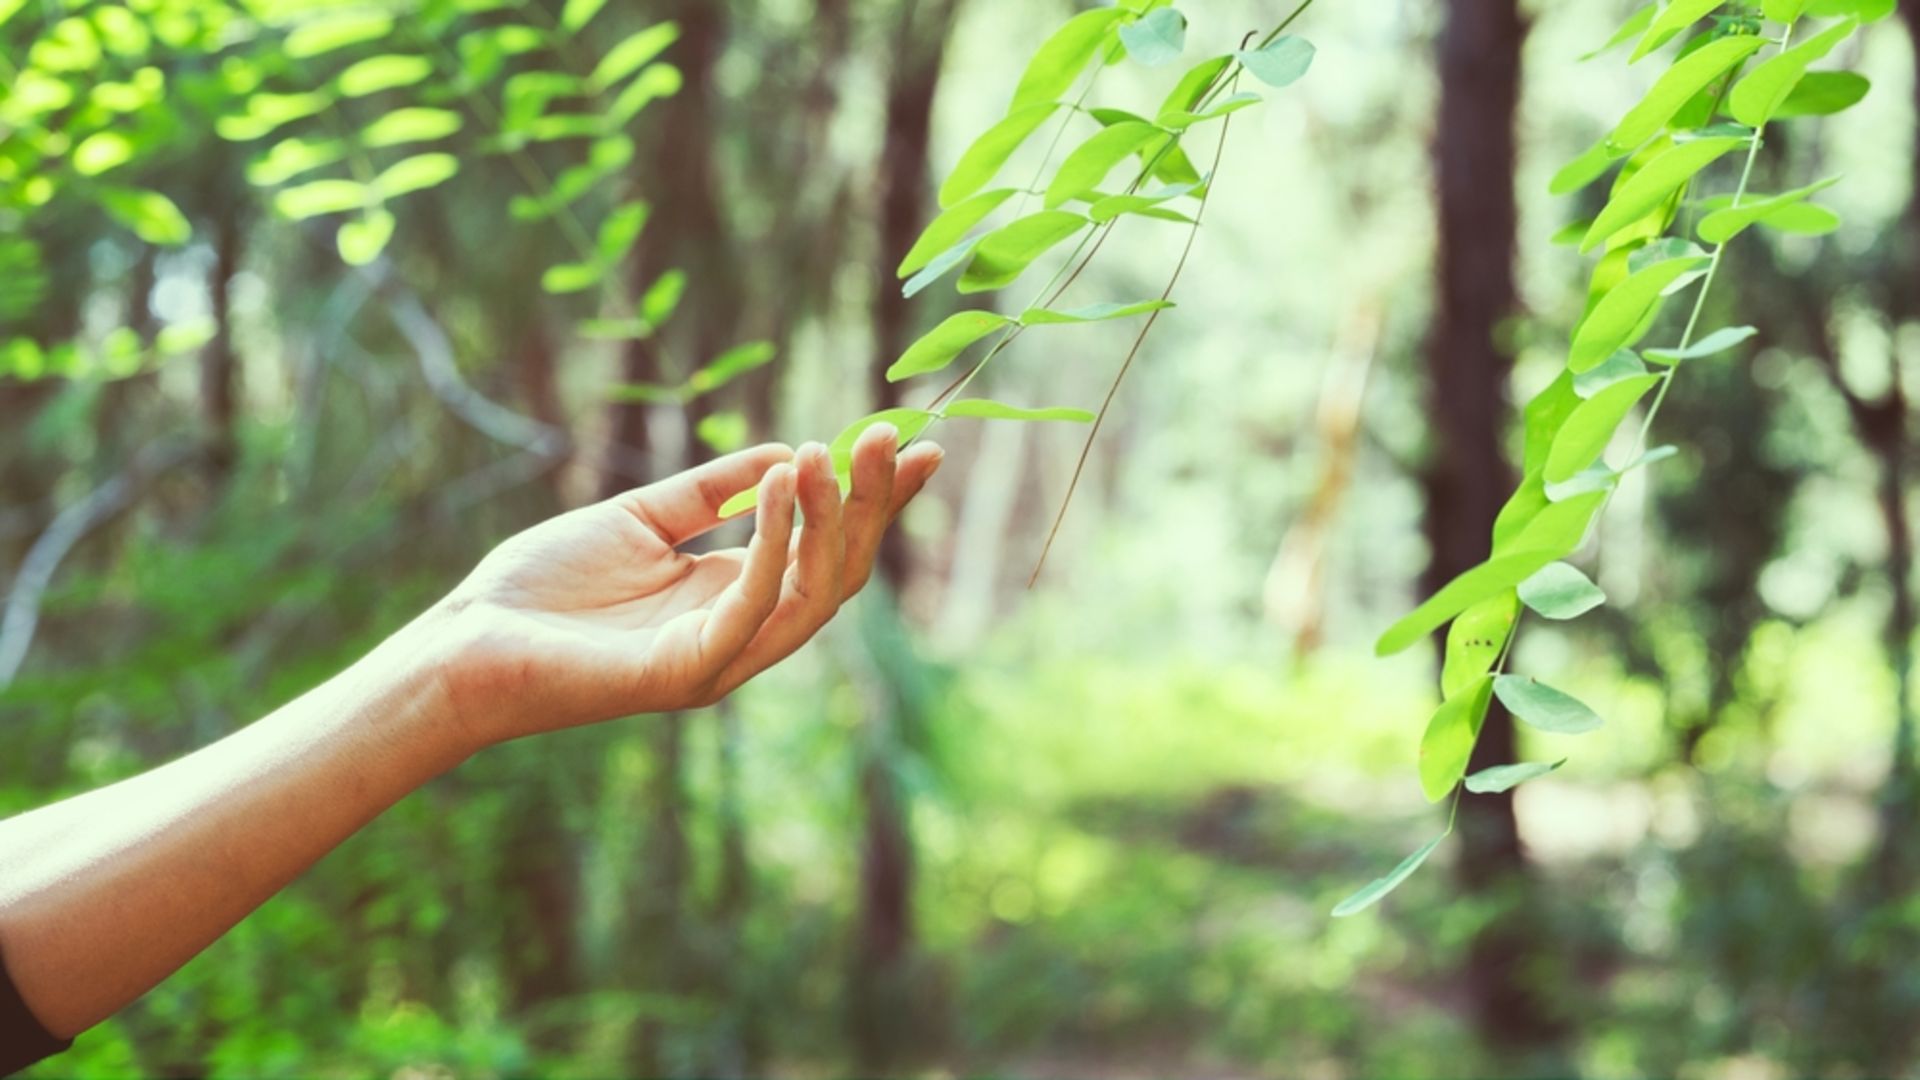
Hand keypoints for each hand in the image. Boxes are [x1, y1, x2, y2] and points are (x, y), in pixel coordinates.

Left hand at [422, 427, 941, 747]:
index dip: (874, 504)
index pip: (824, 551)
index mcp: (731, 601)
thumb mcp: (638, 518)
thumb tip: (788, 452)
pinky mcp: (684, 672)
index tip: (915, 448)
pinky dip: (773, 541)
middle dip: (870, 506)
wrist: (465, 646)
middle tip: (890, 436)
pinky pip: (750, 603)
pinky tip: (780, 481)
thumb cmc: (541, 588)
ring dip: (831, 519)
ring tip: (834, 451)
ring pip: (810, 594)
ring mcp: (717, 660)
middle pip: (836, 573)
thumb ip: (709, 491)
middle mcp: (739, 636)